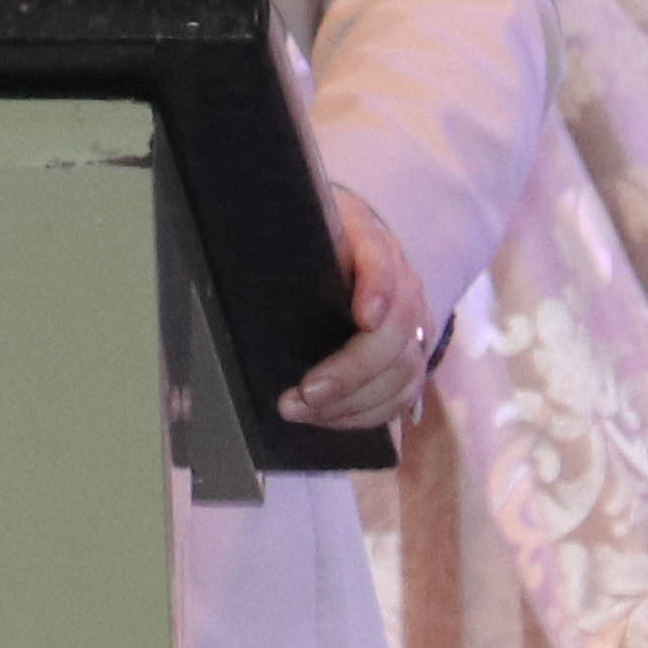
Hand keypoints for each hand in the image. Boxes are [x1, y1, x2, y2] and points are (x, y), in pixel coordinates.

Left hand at [280, 184, 437, 429]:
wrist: (338, 247)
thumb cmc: (303, 239)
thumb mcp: (291, 228)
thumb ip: (278, 242)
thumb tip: (233, 259)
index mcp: (370, 239)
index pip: (382, 260)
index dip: (378, 288)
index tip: (364, 317)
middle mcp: (403, 281)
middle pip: (398, 329)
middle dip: (353, 369)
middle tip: (306, 393)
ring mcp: (414, 323)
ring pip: (403, 371)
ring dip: (354, 401)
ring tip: (302, 410)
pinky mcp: (411, 358)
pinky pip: (401, 396)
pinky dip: (364, 414)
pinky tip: (326, 419)